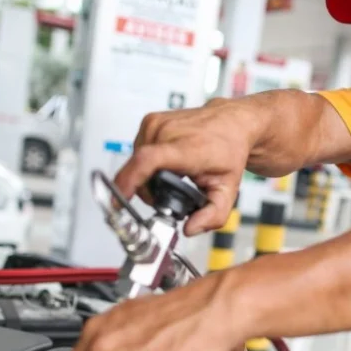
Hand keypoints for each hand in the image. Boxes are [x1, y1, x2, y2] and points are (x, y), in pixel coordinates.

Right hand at [114, 100, 257, 235]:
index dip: (129, 181)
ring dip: (148, 178)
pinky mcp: (149, 121)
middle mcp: (168, 132)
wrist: (231, 122)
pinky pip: (138, 151)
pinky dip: (148, 164)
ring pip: (136, 163)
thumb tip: (190, 229)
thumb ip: (213, 216)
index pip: (148, 161)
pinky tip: (167, 164)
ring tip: (173, 177)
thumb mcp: (228, 190)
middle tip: (170, 195)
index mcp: (187, 148)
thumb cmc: (229, 150)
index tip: (119, 199)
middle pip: (139, 171)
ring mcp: (156, 124)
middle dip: (148, 191)